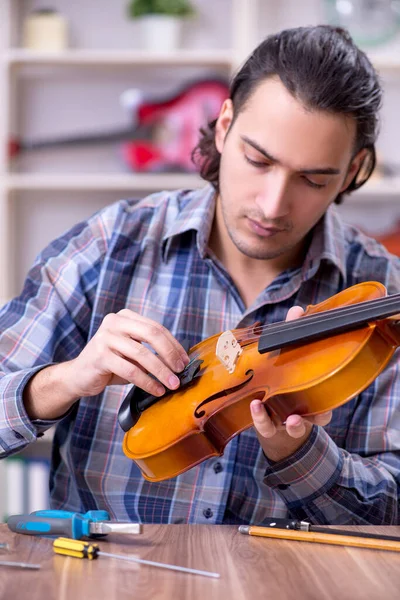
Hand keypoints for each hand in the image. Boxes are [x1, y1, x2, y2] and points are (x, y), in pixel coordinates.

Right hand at [67, 310, 189, 398]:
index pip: (157, 328)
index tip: (185, 360)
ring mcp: (106, 337)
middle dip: (170, 354)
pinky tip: (156, 390)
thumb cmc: (110, 364)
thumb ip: (151, 350)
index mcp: (125, 316)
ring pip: (142, 354)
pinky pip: (131, 370)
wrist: (78, 376)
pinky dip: (147, 381)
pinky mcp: (100, 356)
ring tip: (172, 384)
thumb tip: (180, 361)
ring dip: (161, 371)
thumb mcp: (132, 352)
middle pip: (152, 334)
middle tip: (181, 371)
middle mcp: (114, 322)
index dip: (174, 345)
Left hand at [250, 306, 331, 461]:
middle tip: (302, 416)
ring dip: (292, 423)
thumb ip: (293, 334)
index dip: (327, 410)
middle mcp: (303, 413)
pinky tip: (255, 405)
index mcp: (314, 399)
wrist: (270, 408)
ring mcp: (284, 420)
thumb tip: (297, 309)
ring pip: (292, 427)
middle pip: (314, 419)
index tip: (327, 408)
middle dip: (312, 418)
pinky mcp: (267, 423)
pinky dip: (260, 417)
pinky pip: (265, 426)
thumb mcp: (289, 356)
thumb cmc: (285, 377)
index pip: (326, 408)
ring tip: (282, 415)